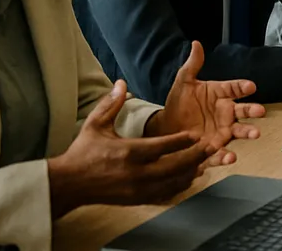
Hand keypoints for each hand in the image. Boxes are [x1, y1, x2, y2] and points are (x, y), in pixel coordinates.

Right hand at [47, 80, 213, 217]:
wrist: (69, 184)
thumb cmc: (83, 152)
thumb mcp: (95, 124)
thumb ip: (111, 103)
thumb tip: (121, 82)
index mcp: (128, 152)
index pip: (161, 146)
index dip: (181, 140)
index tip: (196, 134)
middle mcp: (136, 173)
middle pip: (174, 166)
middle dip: (195, 156)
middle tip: (211, 146)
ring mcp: (138, 189)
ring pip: (173, 182)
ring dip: (191, 171)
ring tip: (206, 160)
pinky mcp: (138, 200)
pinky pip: (166, 193)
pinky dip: (181, 185)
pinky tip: (190, 176)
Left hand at [146, 42, 265, 165]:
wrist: (165, 128)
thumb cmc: (178, 104)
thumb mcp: (183, 83)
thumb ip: (193, 65)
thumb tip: (196, 43)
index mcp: (219, 95)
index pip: (234, 88)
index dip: (242, 87)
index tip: (250, 86)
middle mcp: (225, 113)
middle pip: (242, 110)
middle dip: (252, 110)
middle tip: (260, 111)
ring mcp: (222, 131)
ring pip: (239, 131)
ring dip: (248, 132)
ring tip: (255, 133)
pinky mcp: (214, 148)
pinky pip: (222, 152)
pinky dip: (226, 156)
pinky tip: (231, 157)